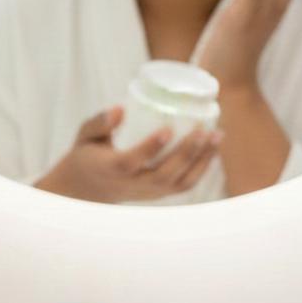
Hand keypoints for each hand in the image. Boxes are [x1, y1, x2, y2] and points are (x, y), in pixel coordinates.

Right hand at [35, 106, 222, 202]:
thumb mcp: (84, 135)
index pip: (132, 162)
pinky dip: (202, 169)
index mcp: (110, 169)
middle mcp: (132, 185)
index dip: (151, 147)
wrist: (87, 189)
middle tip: (204, 129)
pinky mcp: (158, 194)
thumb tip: (121, 108)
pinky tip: (212, 149)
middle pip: (164, 175)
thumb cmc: (87, 155)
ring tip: (217, 136)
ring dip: (202, 161)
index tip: (168, 129)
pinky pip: (184, 185)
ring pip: (179, 182)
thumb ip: (100, 122)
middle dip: (187, 153)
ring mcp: (147, 192)